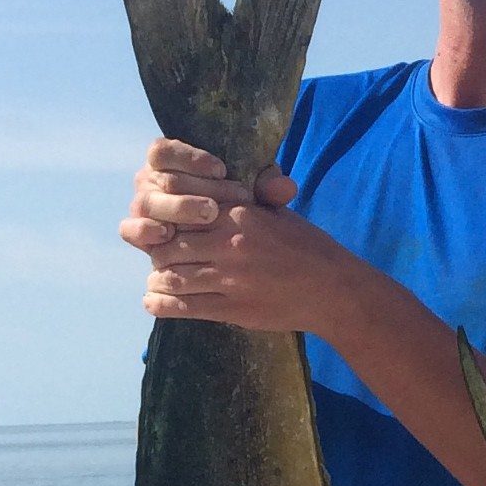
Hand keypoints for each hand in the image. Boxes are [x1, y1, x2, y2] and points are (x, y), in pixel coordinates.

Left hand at [121, 139, 330, 329]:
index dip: (167, 219)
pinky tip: (153, 302)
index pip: (183, 211)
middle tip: (158, 257)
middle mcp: (229, 244)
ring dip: (158, 279)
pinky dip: (162, 305)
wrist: (333, 290)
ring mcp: (230, 279)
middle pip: (170, 245)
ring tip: (157, 281)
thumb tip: (232, 176)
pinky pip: (185, 307)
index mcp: (239, 215)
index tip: (163, 226)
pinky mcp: (233, 309)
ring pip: (172, 277)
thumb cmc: (307, 248)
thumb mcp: (279, 212)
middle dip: (158, 252)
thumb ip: (251, 195)